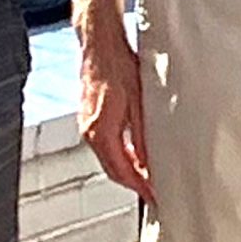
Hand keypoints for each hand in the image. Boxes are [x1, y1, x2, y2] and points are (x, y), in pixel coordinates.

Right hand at [78, 19, 150, 199]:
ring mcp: (86, 125)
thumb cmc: (118, 66)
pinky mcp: (88, 118)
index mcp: (100, 132)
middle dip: (133, 183)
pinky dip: (119, 156)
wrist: (100, 45)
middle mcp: (89, 132)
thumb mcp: (139, 104)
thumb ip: (143, 138)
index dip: (140, 186)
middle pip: (112, 169)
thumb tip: (149, 163)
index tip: (154, 196)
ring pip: (108, 158)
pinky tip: (133, 154)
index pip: (121, 171)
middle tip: (153, 192)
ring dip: (126, 170)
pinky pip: (104, 146)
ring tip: (147, 177)